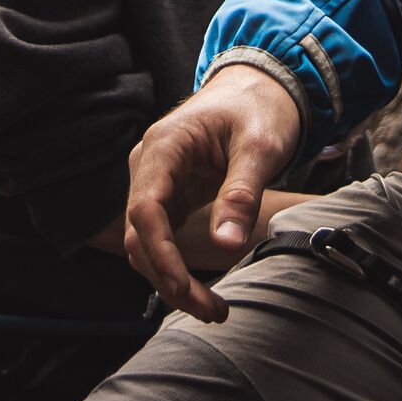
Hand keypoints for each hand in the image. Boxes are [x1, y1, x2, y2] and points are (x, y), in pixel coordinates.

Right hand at [125, 61, 302, 321]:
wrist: (258, 88)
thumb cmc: (259, 110)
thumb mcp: (261, 147)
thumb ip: (241, 194)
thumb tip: (227, 244)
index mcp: (164, 146)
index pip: (144, 210)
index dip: (160, 255)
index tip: (186, 289)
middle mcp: (149, 165)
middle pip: (140, 234)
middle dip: (169, 278)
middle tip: (214, 312)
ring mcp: (155, 181)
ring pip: (146, 242)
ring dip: (171, 279)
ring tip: (214, 309)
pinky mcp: (168, 194)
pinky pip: (161, 238)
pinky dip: (176, 267)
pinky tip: (203, 289)